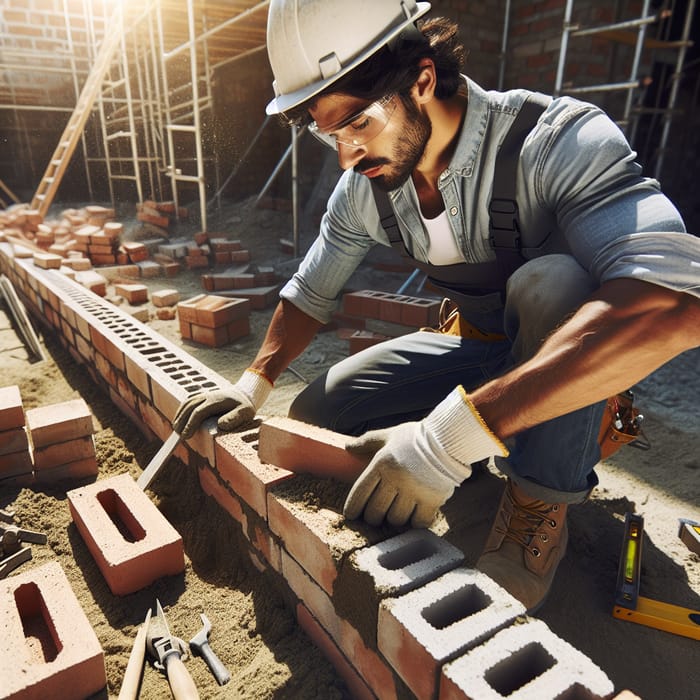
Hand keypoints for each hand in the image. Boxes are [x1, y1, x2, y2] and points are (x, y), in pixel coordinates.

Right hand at [172, 369, 271, 437]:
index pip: (199, 412)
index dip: (190, 424)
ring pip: (187, 403)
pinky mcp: (202, 396)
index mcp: (217, 400)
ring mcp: (204, 395)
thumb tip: (220, 424)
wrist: (244, 394)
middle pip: (189, 407)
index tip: (186, 436)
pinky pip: (188, 401)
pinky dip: (181, 410)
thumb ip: (235, 418)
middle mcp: (208, 396)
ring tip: (176, 430)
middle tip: (178, 435)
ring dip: (179, 415)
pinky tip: (179, 420)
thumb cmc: (245, 406)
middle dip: (182, 421)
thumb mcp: (246, 412)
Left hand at [343, 387, 507, 527]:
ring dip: (394, 519)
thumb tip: (347, 447)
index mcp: (381, 464)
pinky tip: (415, 516)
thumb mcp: (388, 436)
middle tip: (376, 516)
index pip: (360, 494)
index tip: (352, 515)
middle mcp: (395, 480)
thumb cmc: (415, 437)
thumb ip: (367, 441)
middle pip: (376, 512)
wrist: (447, 439)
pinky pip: (418, 522)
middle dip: (373, 517)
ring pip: (396, 519)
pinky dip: (415, 522)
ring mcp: (414, 492)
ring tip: (397, 513)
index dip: (353, 508)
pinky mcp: (432, 501)